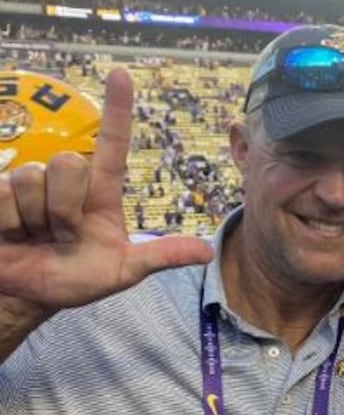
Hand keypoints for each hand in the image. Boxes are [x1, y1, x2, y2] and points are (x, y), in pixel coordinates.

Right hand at [0, 68, 213, 314]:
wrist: (26, 295)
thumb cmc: (76, 278)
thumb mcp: (122, 271)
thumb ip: (159, 257)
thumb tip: (207, 254)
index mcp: (101, 192)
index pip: (113, 144)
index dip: (117, 108)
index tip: (121, 73)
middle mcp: (66, 180)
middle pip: (69, 164)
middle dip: (65, 209)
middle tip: (61, 234)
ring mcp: (29, 184)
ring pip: (33, 180)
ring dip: (34, 220)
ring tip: (35, 235)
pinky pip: (3, 195)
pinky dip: (8, 224)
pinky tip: (10, 234)